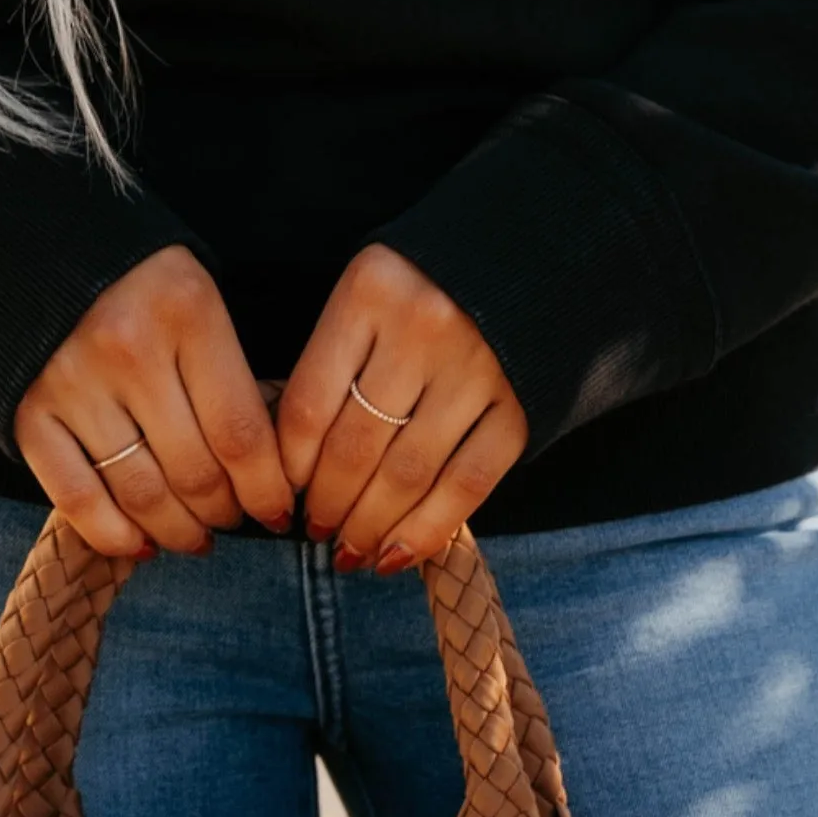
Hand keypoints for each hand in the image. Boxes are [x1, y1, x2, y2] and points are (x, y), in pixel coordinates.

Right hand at [16, 246, 292, 556]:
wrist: (34, 251)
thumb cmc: (136, 284)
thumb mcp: (196, 300)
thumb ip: (228, 374)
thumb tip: (266, 474)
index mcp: (185, 311)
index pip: (241, 433)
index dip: (266, 491)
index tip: (276, 513)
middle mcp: (128, 349)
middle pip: (195, 473)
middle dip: (224, 512)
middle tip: (232, 519)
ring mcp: (72, 384)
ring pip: (142, 495)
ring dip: (177, 531)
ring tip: (194, 536)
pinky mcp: (28, 414)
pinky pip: (78, 500)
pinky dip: (115, 536)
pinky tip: (141, 543)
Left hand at [279, 246, 528, 570]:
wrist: (533, 261)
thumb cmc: (429, 287)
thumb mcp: (371, 296)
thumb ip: (336, 360)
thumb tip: (295, 469)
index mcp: (371, 291)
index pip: (310, 403)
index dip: (290, 467)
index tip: (284, 496)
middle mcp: (424, 327)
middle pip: (356, 446)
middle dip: (329, 504)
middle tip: (317, 532)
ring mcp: (477, 368)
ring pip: (407, 474)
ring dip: (371, 526)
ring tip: (351, 551)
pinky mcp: (519, 406)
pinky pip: (467, 485)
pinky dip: (428, 530)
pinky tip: (397, 555)